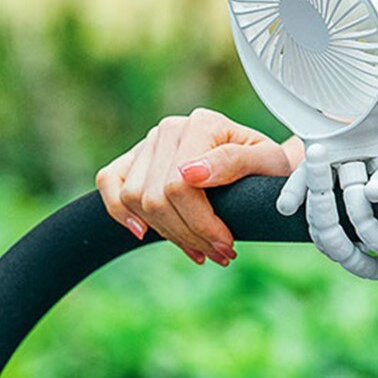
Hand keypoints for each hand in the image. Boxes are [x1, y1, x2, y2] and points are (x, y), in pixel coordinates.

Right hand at [96, 108, 292, 265]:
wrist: (258, 165)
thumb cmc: (266, 167)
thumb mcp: (268, 163)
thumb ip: (235, 161)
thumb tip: (190, 173)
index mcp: (202, 123)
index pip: (180, 185)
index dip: (201, 224)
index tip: (227, 246)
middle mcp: (170, 129)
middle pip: (156, 198)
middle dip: (188, 235)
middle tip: (219, 253)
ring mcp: (149, 143)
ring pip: (133, 199)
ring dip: (164, 233)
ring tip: (198, 248)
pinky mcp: (134, 158)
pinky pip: (108, 181)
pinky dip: (120, 211)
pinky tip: (144, 233)